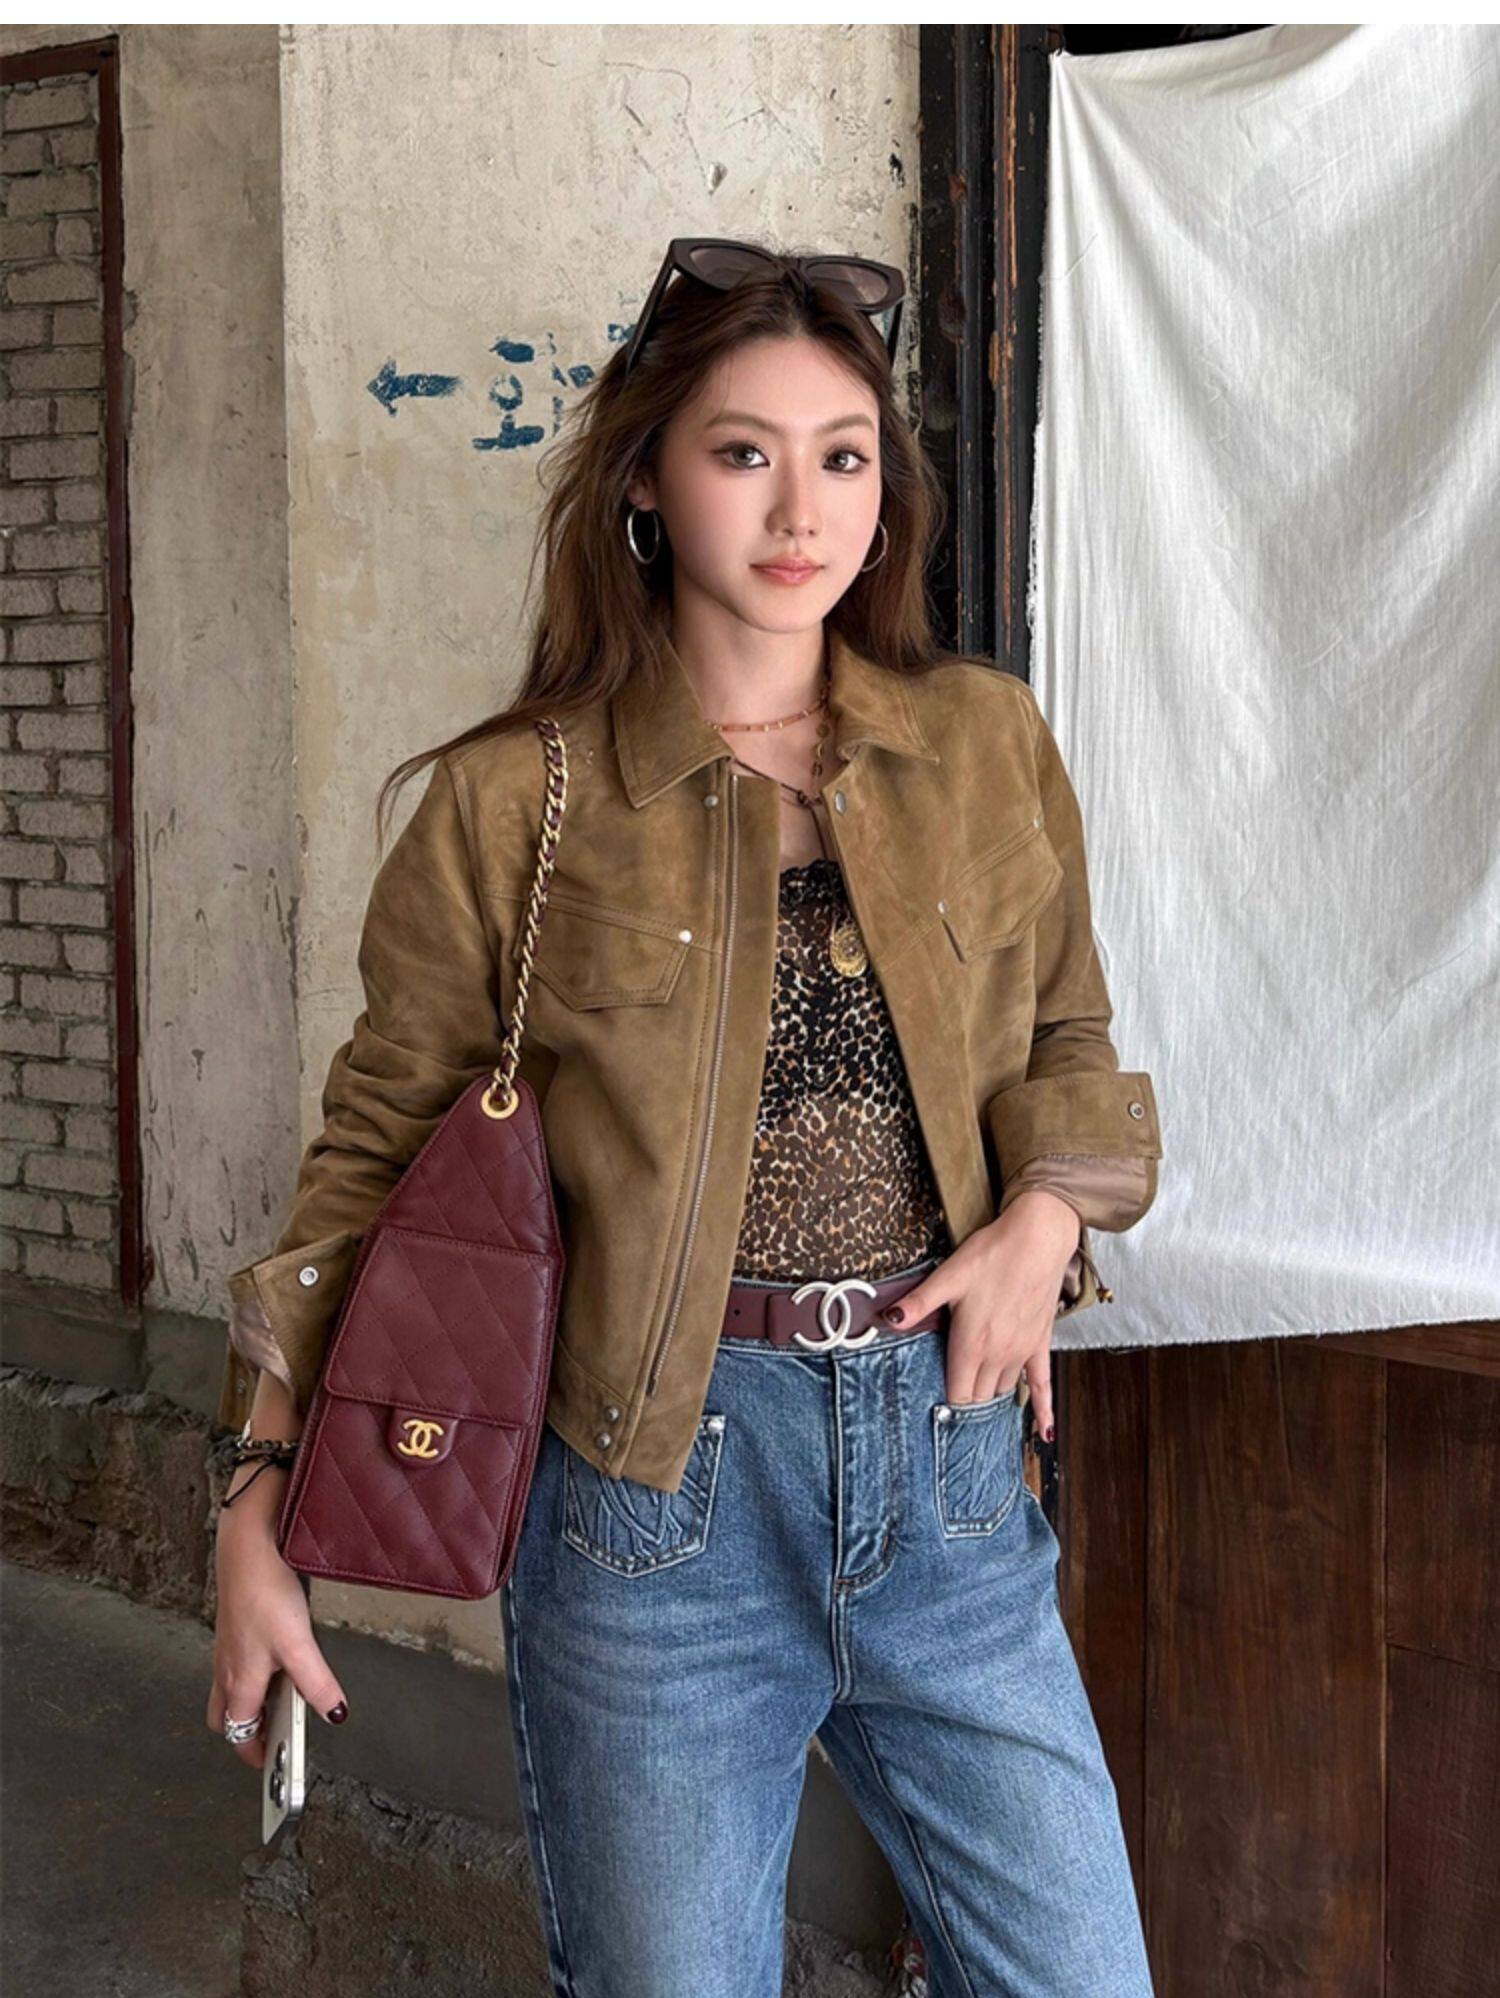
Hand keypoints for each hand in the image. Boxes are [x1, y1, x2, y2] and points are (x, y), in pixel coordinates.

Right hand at [207, 1486, 349, 1769]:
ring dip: (246, 1703)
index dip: (252, 1753)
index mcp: (239, 1683)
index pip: (237, 1733)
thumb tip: (334, 1714)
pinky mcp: (232, 1627)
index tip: (269, 1764)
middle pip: (225, 1717)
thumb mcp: (298, 1644)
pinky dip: (248, 1676)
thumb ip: (316, 1683)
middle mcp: (226, 1669)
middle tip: (271, 1737)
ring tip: (277, 1700)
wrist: (247, 1548)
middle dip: (243, 1732)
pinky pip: (232, 1664)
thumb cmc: (265, 1594)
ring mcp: (226, 1648)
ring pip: (226, 1690)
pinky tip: (273, 1659)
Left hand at [881, 1191, 1079, 1442]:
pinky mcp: (1040, 1343)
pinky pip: (1043, 1384)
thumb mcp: (948, 1276)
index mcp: (972, 1343)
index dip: (945, 1401)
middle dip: (965, 1400)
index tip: (934, 1405)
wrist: (1037, 1239)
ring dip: (990, 1395)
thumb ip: (918, 1304)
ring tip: (978, 1401)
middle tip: (952, 1402)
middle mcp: (998, 1354)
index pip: (957, 1392)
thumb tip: (887, 1319)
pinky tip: (1045, 1433)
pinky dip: (1043, 1410)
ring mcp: (1022, 1351)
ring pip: (1003, 1390)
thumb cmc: (992, 1254)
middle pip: (979, 1396)